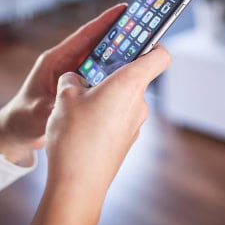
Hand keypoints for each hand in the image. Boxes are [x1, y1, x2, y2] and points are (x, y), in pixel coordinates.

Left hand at [0, 3, 127, 164]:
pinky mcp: (79, 86)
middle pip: (97, 44)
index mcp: (55, 61)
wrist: (17, 132)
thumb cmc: (22, 118)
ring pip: (101, 59)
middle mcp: (66, 63)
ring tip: (144, 48)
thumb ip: (54, 105)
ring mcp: (73, 74)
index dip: (103, 22)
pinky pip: (100, 75)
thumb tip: (72, 102)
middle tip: (143, 27)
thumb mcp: (37, 112)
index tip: (123, 9)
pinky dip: (114, 72)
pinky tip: (131, 74)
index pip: (83, 36)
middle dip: (119, 35)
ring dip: (120, 54)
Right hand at [31, 43, 170, 224]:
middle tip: (88, 71)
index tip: (138, 38)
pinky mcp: (126, 140)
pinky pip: (118, 117)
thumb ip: (72, 80)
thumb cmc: (74, 138)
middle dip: (112, 71)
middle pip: (135, 75)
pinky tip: (81, 124)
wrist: (78, 186)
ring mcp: (135, 124)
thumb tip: (75, 79)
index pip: (159, 55)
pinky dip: (103, 114)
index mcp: (129, 84)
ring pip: (123, 97)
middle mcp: (138, 103)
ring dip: (104, 94)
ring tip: (76, 102)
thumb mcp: (64, 98)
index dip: (152, 43)